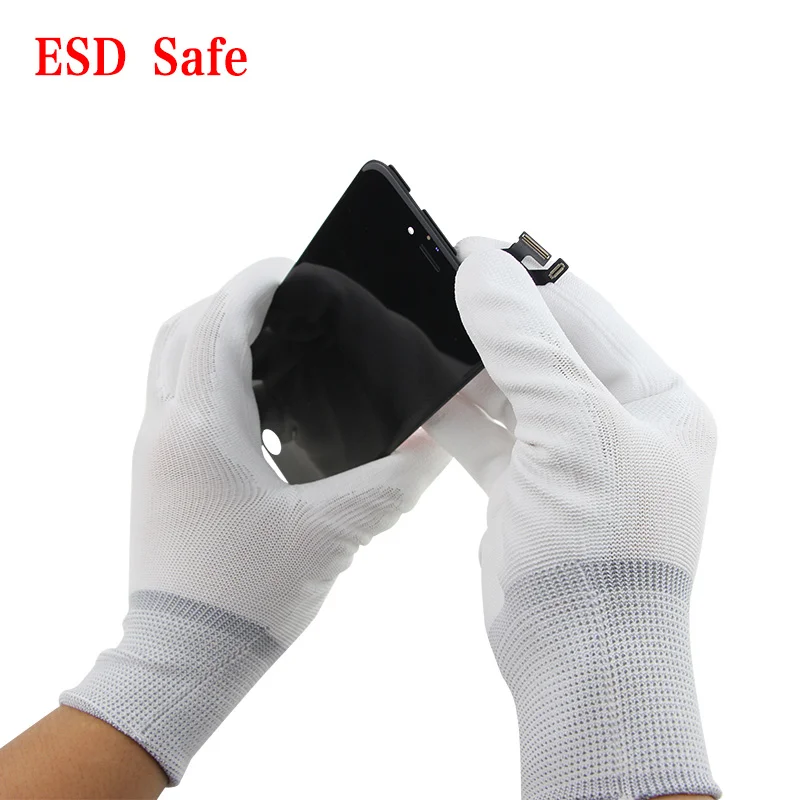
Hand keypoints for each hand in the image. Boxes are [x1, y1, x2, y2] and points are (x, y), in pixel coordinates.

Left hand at [60, 258, 448, 783]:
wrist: (186, 660)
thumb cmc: (247, 599)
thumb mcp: (332, 534)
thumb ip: (395, 480)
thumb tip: (437, 440)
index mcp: (201, 428)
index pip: (219, 322)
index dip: (258, 284)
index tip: (298, 268)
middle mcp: (165, 427)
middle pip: (186, 328)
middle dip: (235, 302)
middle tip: (290, 302)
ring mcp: (154, 449)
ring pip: (174, 360)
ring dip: (218, 336)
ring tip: (279, 341)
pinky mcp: (159, 471)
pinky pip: (176, 396)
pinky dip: (211, 375)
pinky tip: (261, 402)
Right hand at [429, 239, 719, 799]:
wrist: (579, 656)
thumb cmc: (603, 546)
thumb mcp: (574, 426)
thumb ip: (525, 342)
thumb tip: (481, 266)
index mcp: (657, 399)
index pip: (585, 313)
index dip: (526, 280)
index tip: (467, 249)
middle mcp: (617, 423)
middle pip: (543, 348)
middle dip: (490, 320)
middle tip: (432, 284)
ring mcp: (570, 456)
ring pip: (507, 390)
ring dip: (465, 367)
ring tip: (416, 335)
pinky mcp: (527, 488)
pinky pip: (485, 435)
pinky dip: (451, 415)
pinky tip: (417, 393)